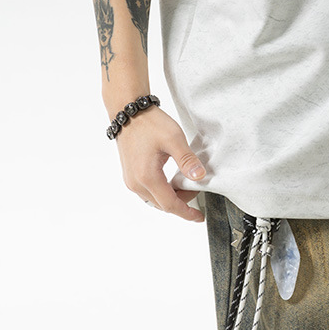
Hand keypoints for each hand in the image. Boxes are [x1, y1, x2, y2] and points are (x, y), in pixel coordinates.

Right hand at [114, 106, 206, 221]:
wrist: (128, 112)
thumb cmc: (150, 123)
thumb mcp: (174, 138)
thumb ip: (187, 160)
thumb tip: (199, 177)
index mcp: (147, 177)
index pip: (170, 205)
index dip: (186, 212)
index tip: (199, 217)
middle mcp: (136, 183)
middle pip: (162, 204)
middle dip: (181, 203)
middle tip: (197, 193)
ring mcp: (131, 180)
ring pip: (154, 200)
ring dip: (171, 197)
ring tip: (186, 187)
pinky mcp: (130, 175)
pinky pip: (148, 192)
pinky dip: (162, 191)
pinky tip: (172, 182)